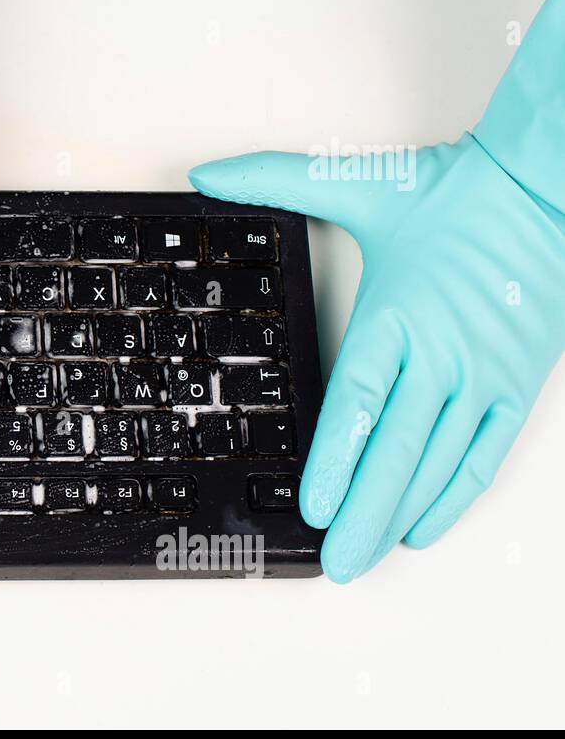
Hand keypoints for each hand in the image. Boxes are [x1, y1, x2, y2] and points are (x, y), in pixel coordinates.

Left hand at [189, 137, 564, 580]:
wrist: (545, 186)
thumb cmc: (455, 195)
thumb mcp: (357, 184)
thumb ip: (274, 181)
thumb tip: (207, 176)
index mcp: (397, 315)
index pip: (358, 404)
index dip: (336, 461)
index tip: (314, 507)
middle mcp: (442, 355)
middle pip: (395, 451)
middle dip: (361, 514)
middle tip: (334, 562)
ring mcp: (484, 375)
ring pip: (437, 464)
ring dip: (400, 515)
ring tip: (366, 555)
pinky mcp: (517, 385)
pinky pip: (485, 455)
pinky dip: (454, 496)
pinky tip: (423, 526)